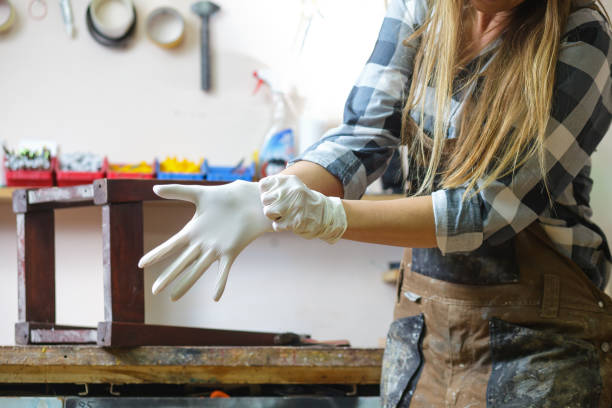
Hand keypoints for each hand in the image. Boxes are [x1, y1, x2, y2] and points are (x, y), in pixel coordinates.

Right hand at [138, 181, 272, 300]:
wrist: (248, 200)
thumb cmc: (225, 197)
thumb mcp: (198, 193)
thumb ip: (177, 191)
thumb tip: (154, 187)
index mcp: (192, 231)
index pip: (170, 246)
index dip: (157, 255)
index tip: (141, 265)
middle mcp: (202, 244)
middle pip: (181, 263)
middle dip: (167, 276)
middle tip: (154, 291)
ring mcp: (216, 249)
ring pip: (198, 269)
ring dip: (186, 283)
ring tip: (173, 298)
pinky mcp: (231, 251)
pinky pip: (224, 270)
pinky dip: (220, 283)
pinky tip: (215, 297)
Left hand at [259, 174, 346, 242]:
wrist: (323, 214)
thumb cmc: (301, 200)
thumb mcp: (292, 186)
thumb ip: (275, 185)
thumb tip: (259, 189)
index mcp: (289, 180)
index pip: (263, 185)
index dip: (266, 193)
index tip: (274, 197)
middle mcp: (292, 191)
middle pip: (264, 199)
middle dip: (269, 205)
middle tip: (280, 207)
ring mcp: (294, 206)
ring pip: (268, 212)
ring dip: (274, 216)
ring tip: (284, 214)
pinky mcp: (295, 221)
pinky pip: (276, 225)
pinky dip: (281, 226)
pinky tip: (290, 221)